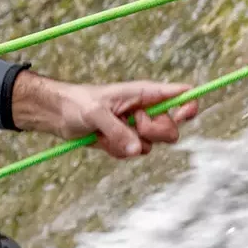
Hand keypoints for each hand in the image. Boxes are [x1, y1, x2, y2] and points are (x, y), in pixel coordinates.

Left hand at [10, 71, 200, 158]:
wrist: (59, 116)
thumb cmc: (77, 104)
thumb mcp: (96, 114)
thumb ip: (118, 131)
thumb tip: (138, 150)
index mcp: (144, 93)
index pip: (178, 95)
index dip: (188, 106)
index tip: (184, 115)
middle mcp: (144, 110)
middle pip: (170, 130)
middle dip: (152, 133)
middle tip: (133, 125)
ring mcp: (135, 127)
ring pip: (150, 146)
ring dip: (128, 145)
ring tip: (106, 133)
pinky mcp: (125, 141)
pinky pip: (132, 154)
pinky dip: (117, 152)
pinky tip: (101, 141)